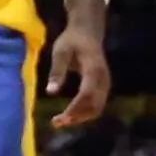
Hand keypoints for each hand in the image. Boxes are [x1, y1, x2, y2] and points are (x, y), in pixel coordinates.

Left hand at [45, 8, 114, 129]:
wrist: (88, 32)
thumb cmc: (72, 40)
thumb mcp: (60, 51)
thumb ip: (57, 71)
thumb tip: (50, 92)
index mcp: (93, 69)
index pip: (86, 93)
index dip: (75, 108)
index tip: (62, 118)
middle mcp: (103, 79)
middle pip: (94, 105)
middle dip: (77, 117)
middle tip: (57, 123)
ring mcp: (105, 84)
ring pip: (97, 108)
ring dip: (81, 117)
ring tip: (62, 121)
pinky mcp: (103, 87)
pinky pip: (97, 105)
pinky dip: (85, 113)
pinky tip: (70, 115)